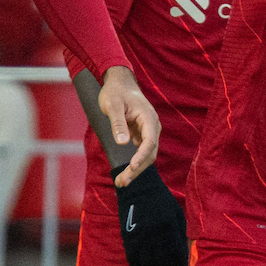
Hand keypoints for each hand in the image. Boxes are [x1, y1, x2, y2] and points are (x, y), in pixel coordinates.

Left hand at [98, 66, 159, 186]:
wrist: (119, 83)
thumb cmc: (115, 92)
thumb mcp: (113, 106)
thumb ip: (118, 124)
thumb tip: (123, 143)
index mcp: (148, 118)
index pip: (149, 141)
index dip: (142, 156)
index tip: (132, 167)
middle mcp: (152, 126)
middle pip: (150, 152)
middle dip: (137, 169)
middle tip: (122, 182)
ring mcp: (148, 131)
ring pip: (147, 154)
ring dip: (136, 169)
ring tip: (121, 182)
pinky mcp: (141, 134)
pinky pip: (141, 152)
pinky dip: (134, 164)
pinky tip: (124, 173)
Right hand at [111, 164, 187, 265]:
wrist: (137, 187)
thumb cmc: (161, 199)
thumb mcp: (176, 211)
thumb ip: (180, 231)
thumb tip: (184, 252)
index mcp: (168, 225)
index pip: (175, 252)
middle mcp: (153, 233)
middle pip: (161, 261)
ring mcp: (138, 237)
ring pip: (145, 264)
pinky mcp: (127, 238)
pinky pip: (132, 260)